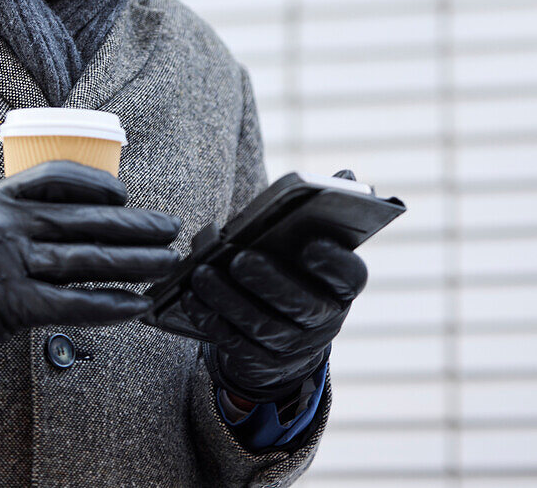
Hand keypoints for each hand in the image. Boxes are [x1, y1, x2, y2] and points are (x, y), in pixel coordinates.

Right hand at [0, 160, 180, 392]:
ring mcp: (9, 262)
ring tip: (166, 263)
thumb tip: (75, 217)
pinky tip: (136, 305)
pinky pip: (71, 303)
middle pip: (86, 219)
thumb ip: (18, 214)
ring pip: (87, 259)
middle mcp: (8, 223)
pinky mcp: (9, 304)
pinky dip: (109, 304)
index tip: (125, 196)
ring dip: (135, 262)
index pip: (58, 176)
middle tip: (170, 228)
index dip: (98, 184)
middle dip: (135, 225)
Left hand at [182, 172, 366, 404]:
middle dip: (270, 281)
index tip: (311, 244)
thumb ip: (326, 212)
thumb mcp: (314, 244)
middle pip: (301, 305)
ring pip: (262, 327)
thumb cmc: (299, 271)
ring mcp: (294, 347)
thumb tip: (346, 175)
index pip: (349, 275)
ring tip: (202, 272)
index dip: (334, 262)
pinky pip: (233, 343)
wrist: (289, 335)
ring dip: (229, 300)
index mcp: (343, 286)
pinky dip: (210, 319)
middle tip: (240, 257)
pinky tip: (189, 296)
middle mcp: (325, 320)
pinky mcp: (261, 363)